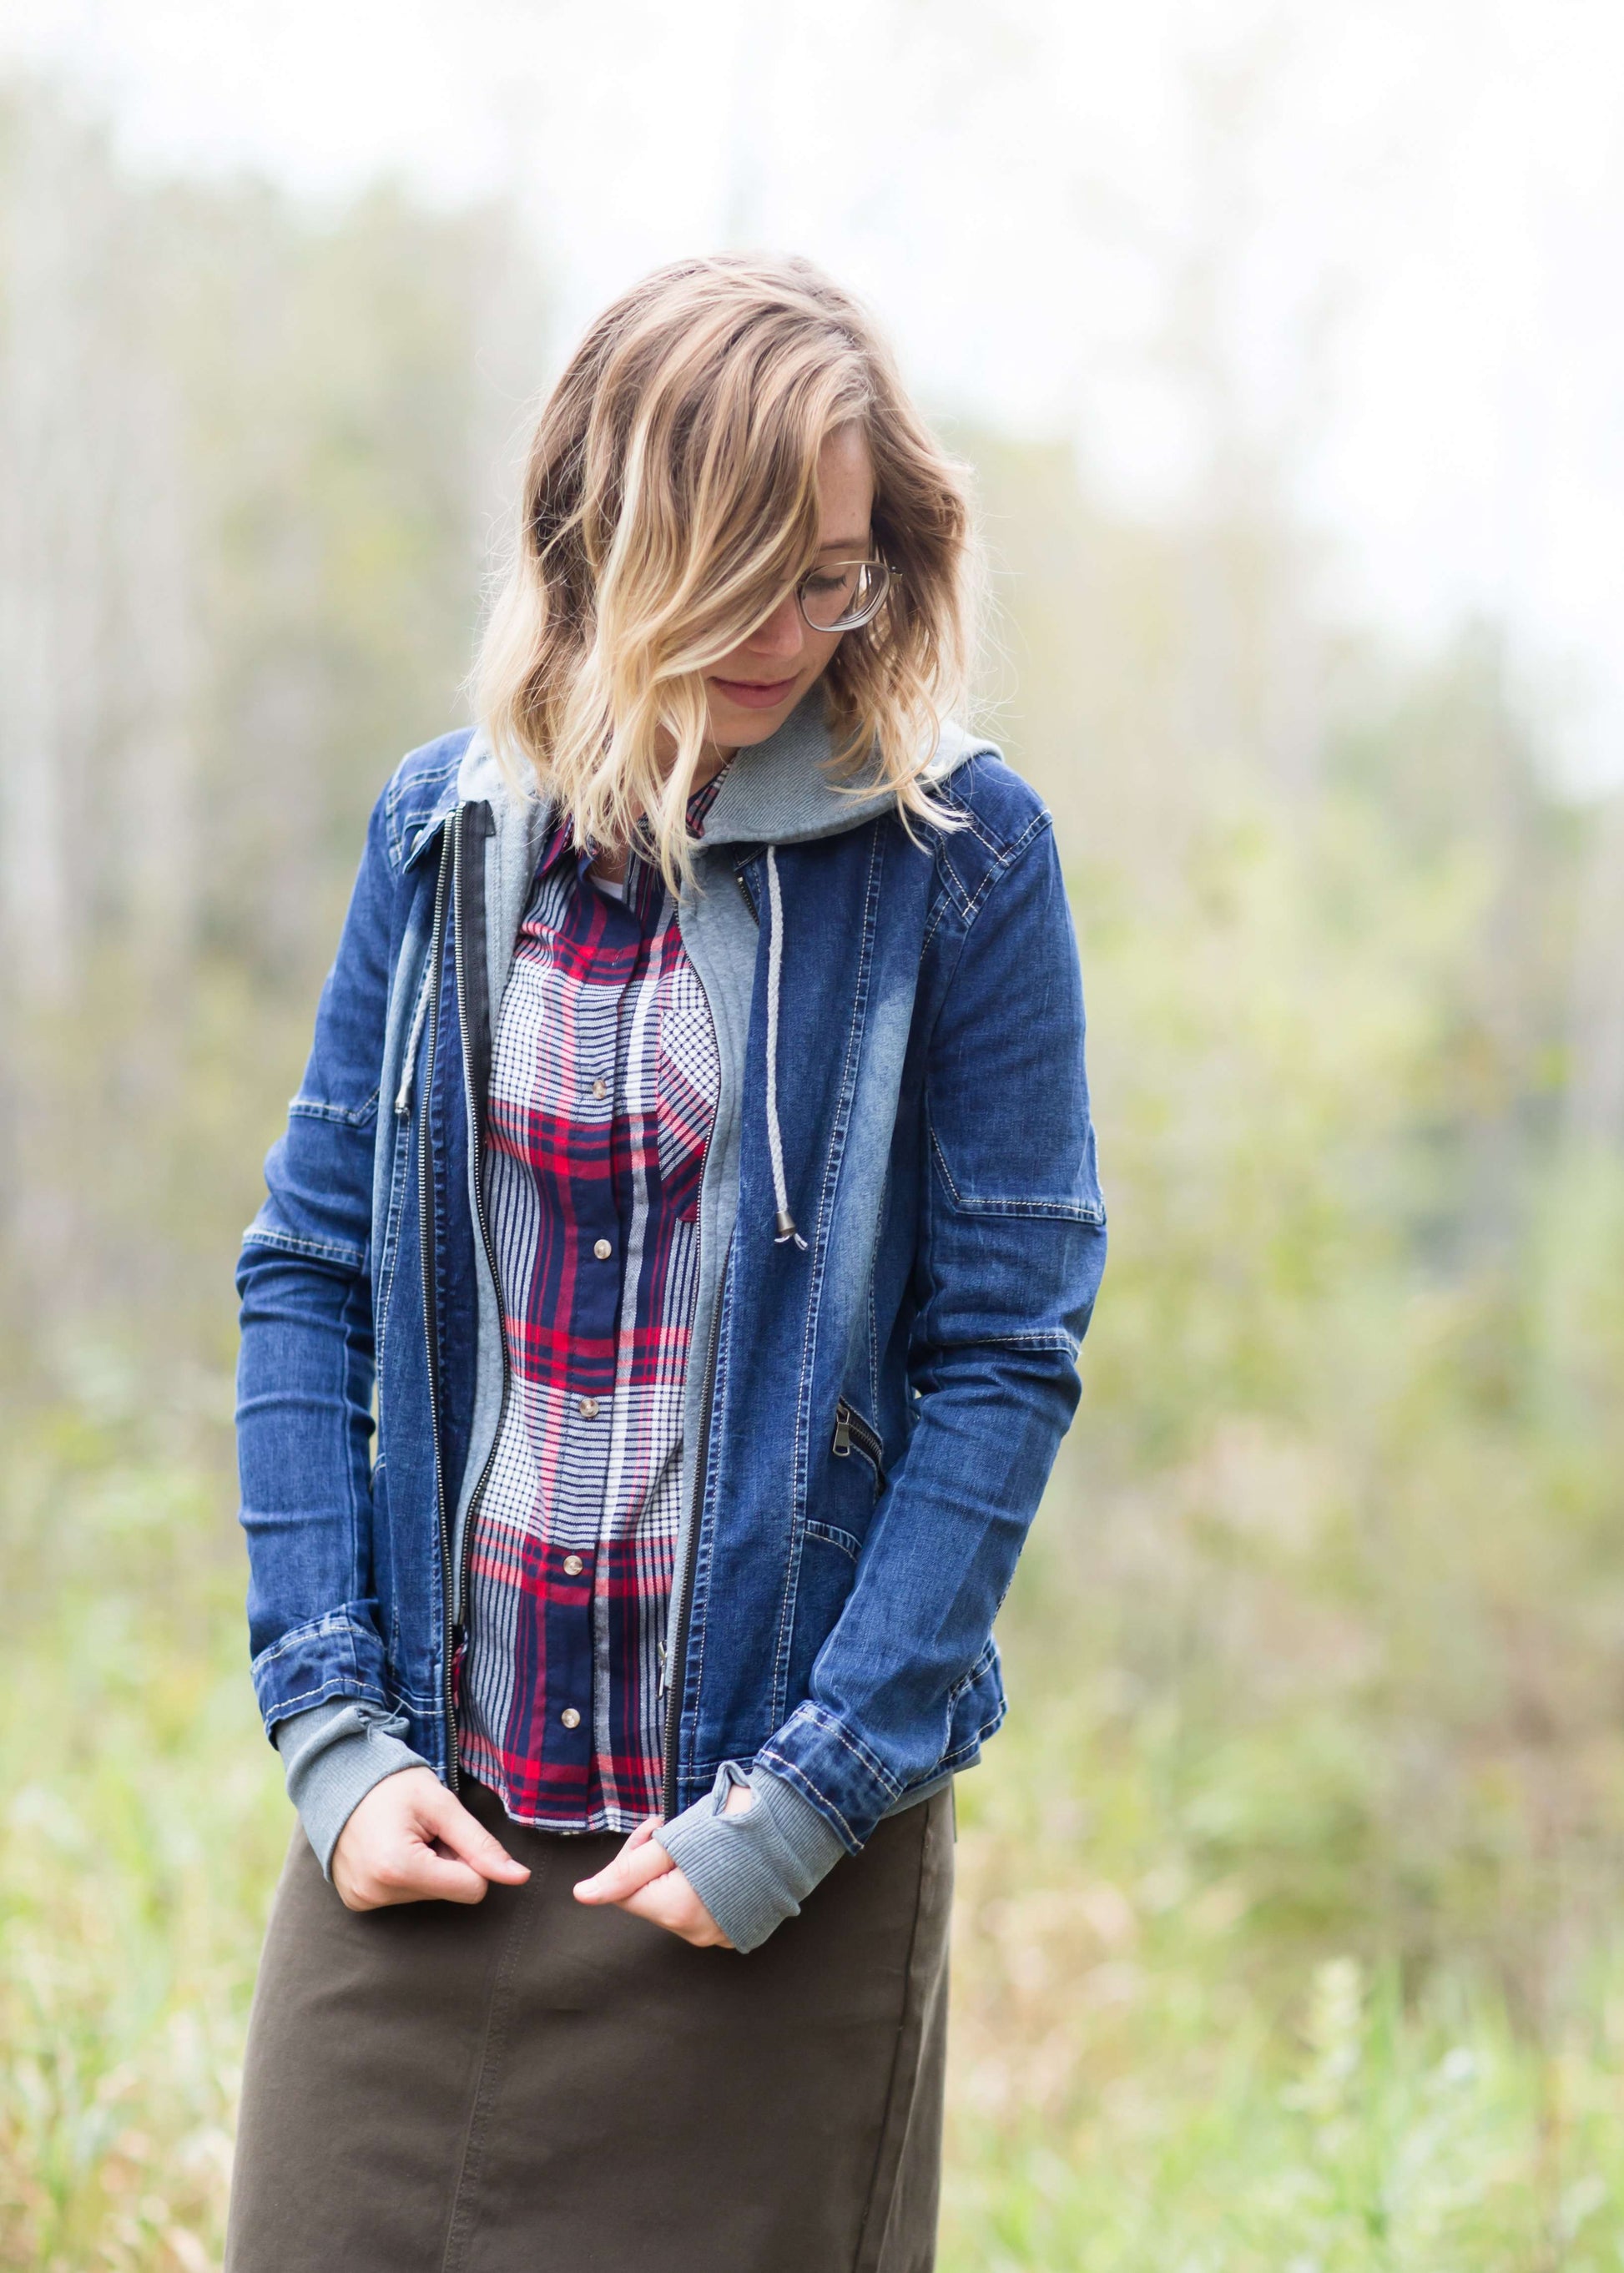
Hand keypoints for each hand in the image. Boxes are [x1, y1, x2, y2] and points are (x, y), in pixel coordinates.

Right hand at [332, 1767, 530, 1910]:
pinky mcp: (356, 1901)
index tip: (445, 1831)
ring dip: (424, 1866)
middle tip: (420, 1830)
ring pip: (428, 1895)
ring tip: (402, 1835)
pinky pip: (402, 1896)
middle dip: (444, 1861)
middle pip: (448, 1892)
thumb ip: (482, 1845)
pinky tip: (388, 1847)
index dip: (468, 1858)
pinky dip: (404, 1873)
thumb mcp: (443, 1805)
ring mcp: (362, 1900)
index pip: (472, 1889)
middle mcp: (376, 1893)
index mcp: (399, 1869)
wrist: (340, 1777)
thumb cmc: (394, 1785)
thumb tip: (520, 1877)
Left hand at [571, 1787, 752, 1948]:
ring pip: (677, 1905)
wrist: (796, 1825)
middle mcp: (697, 1934)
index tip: (659, 1828)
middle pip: (651, 1899)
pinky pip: (705, 1913)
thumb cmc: (733, 1825)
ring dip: (680, 1876)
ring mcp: (722, 1937)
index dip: (636, 1854)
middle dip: (657, 1865)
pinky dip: (705, 1890)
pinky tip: (722, 1864)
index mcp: (675, 1912)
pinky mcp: (741, 1932)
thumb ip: (626, 1870)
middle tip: (680, 1830)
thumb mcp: (672, 1840)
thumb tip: (581, 1895)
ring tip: (705, 1846)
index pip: (625, 1890)